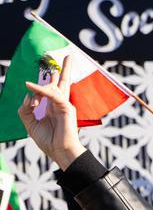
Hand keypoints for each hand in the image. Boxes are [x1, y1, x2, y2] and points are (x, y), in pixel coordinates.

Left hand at [18, 55, 85, 169]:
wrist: (60, 152)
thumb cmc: (48, 141)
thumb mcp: (30, 123)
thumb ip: (26, 108)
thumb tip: (28, 94)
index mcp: (54, 108)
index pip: (54, 90)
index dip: (51, 80)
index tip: (52, 70)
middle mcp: (61, 104)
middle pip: (64, 82)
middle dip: (66, 69)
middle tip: (69, 56)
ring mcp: (65, 105)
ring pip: (55, 87)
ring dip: (45, 81)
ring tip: (36, 78)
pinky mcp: (66, 108)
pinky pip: (52, 95)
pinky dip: (40, 90)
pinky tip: (30, 86)